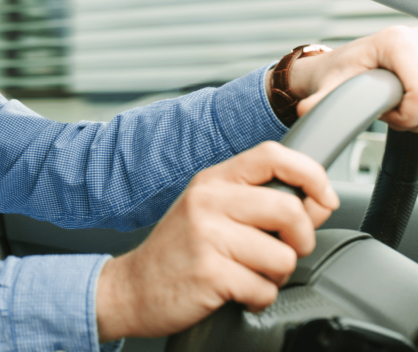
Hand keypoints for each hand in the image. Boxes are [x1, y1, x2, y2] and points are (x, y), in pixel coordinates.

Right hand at [94, 142, 339, 340]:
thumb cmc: (178, 252)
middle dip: (300, 241)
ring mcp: (206, 236)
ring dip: (274, 276)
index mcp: (212, 181)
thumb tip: (317, 202)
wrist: (132, 288)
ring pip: (283, 257)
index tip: (323, 197)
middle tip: (280, 252)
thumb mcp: (210, 213)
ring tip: (247, 275)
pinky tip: (235, 293)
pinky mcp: (208, 272)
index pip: (272, 155)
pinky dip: (257, 300)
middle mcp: (208, 201)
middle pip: (290, 209)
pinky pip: (264, 290)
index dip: (311, 174)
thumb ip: (257, 203)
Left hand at [278, 26, 417, 130]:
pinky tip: (409, 100)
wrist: (343, 63)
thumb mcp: (330, 85)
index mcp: (395, 42)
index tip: (386, 114)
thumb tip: (306, 110)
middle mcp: (417, 38)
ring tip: (397, 104)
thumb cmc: (338, 70)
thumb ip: (322, 101)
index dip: (407, 114)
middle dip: (414, 115)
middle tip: (390, 112)